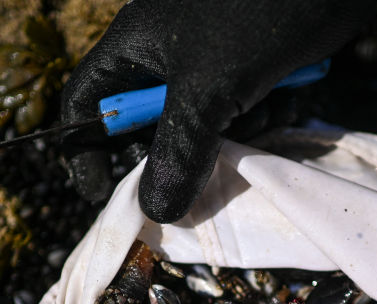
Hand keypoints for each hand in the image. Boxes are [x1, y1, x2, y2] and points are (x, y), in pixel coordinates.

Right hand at [60, 0, 373, 222]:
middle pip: (151, 125)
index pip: (89, 103)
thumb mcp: (208, 90)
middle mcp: (167, 52)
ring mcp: (213, 58)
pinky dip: (265, 115)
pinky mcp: (255, 65)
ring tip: (262, 111)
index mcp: (136, 46)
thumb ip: (178, 152)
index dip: (88, 151)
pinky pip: (247, 110)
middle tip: (206, 163)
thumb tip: (156, 211)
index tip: (103, 195)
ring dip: (237, 133)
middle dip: (183, 150)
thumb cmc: (256, 13)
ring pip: (206, 125)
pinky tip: (288, 99)